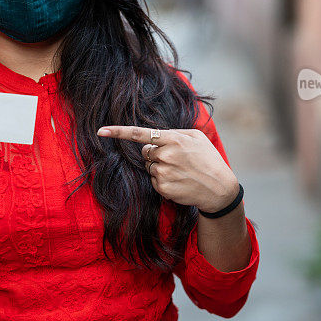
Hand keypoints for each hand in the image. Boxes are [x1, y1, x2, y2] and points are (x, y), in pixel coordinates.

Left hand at [96, 126, 238, 212]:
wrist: (220, 189)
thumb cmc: (209, 160)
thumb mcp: (197, 138)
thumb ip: (175, 132)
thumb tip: (154, 136)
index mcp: (174, 139)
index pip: (140, 134)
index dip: (118, 132)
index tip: (101, 131)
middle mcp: (166, 155)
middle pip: (145, 152)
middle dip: (155, 154)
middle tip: (176, 159)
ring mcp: (163, 172)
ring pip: (149, 167)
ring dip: (160, 168)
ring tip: (181, 172)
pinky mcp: (163, 188)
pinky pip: (154, 181)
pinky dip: (163, 181)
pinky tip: (179, 182)